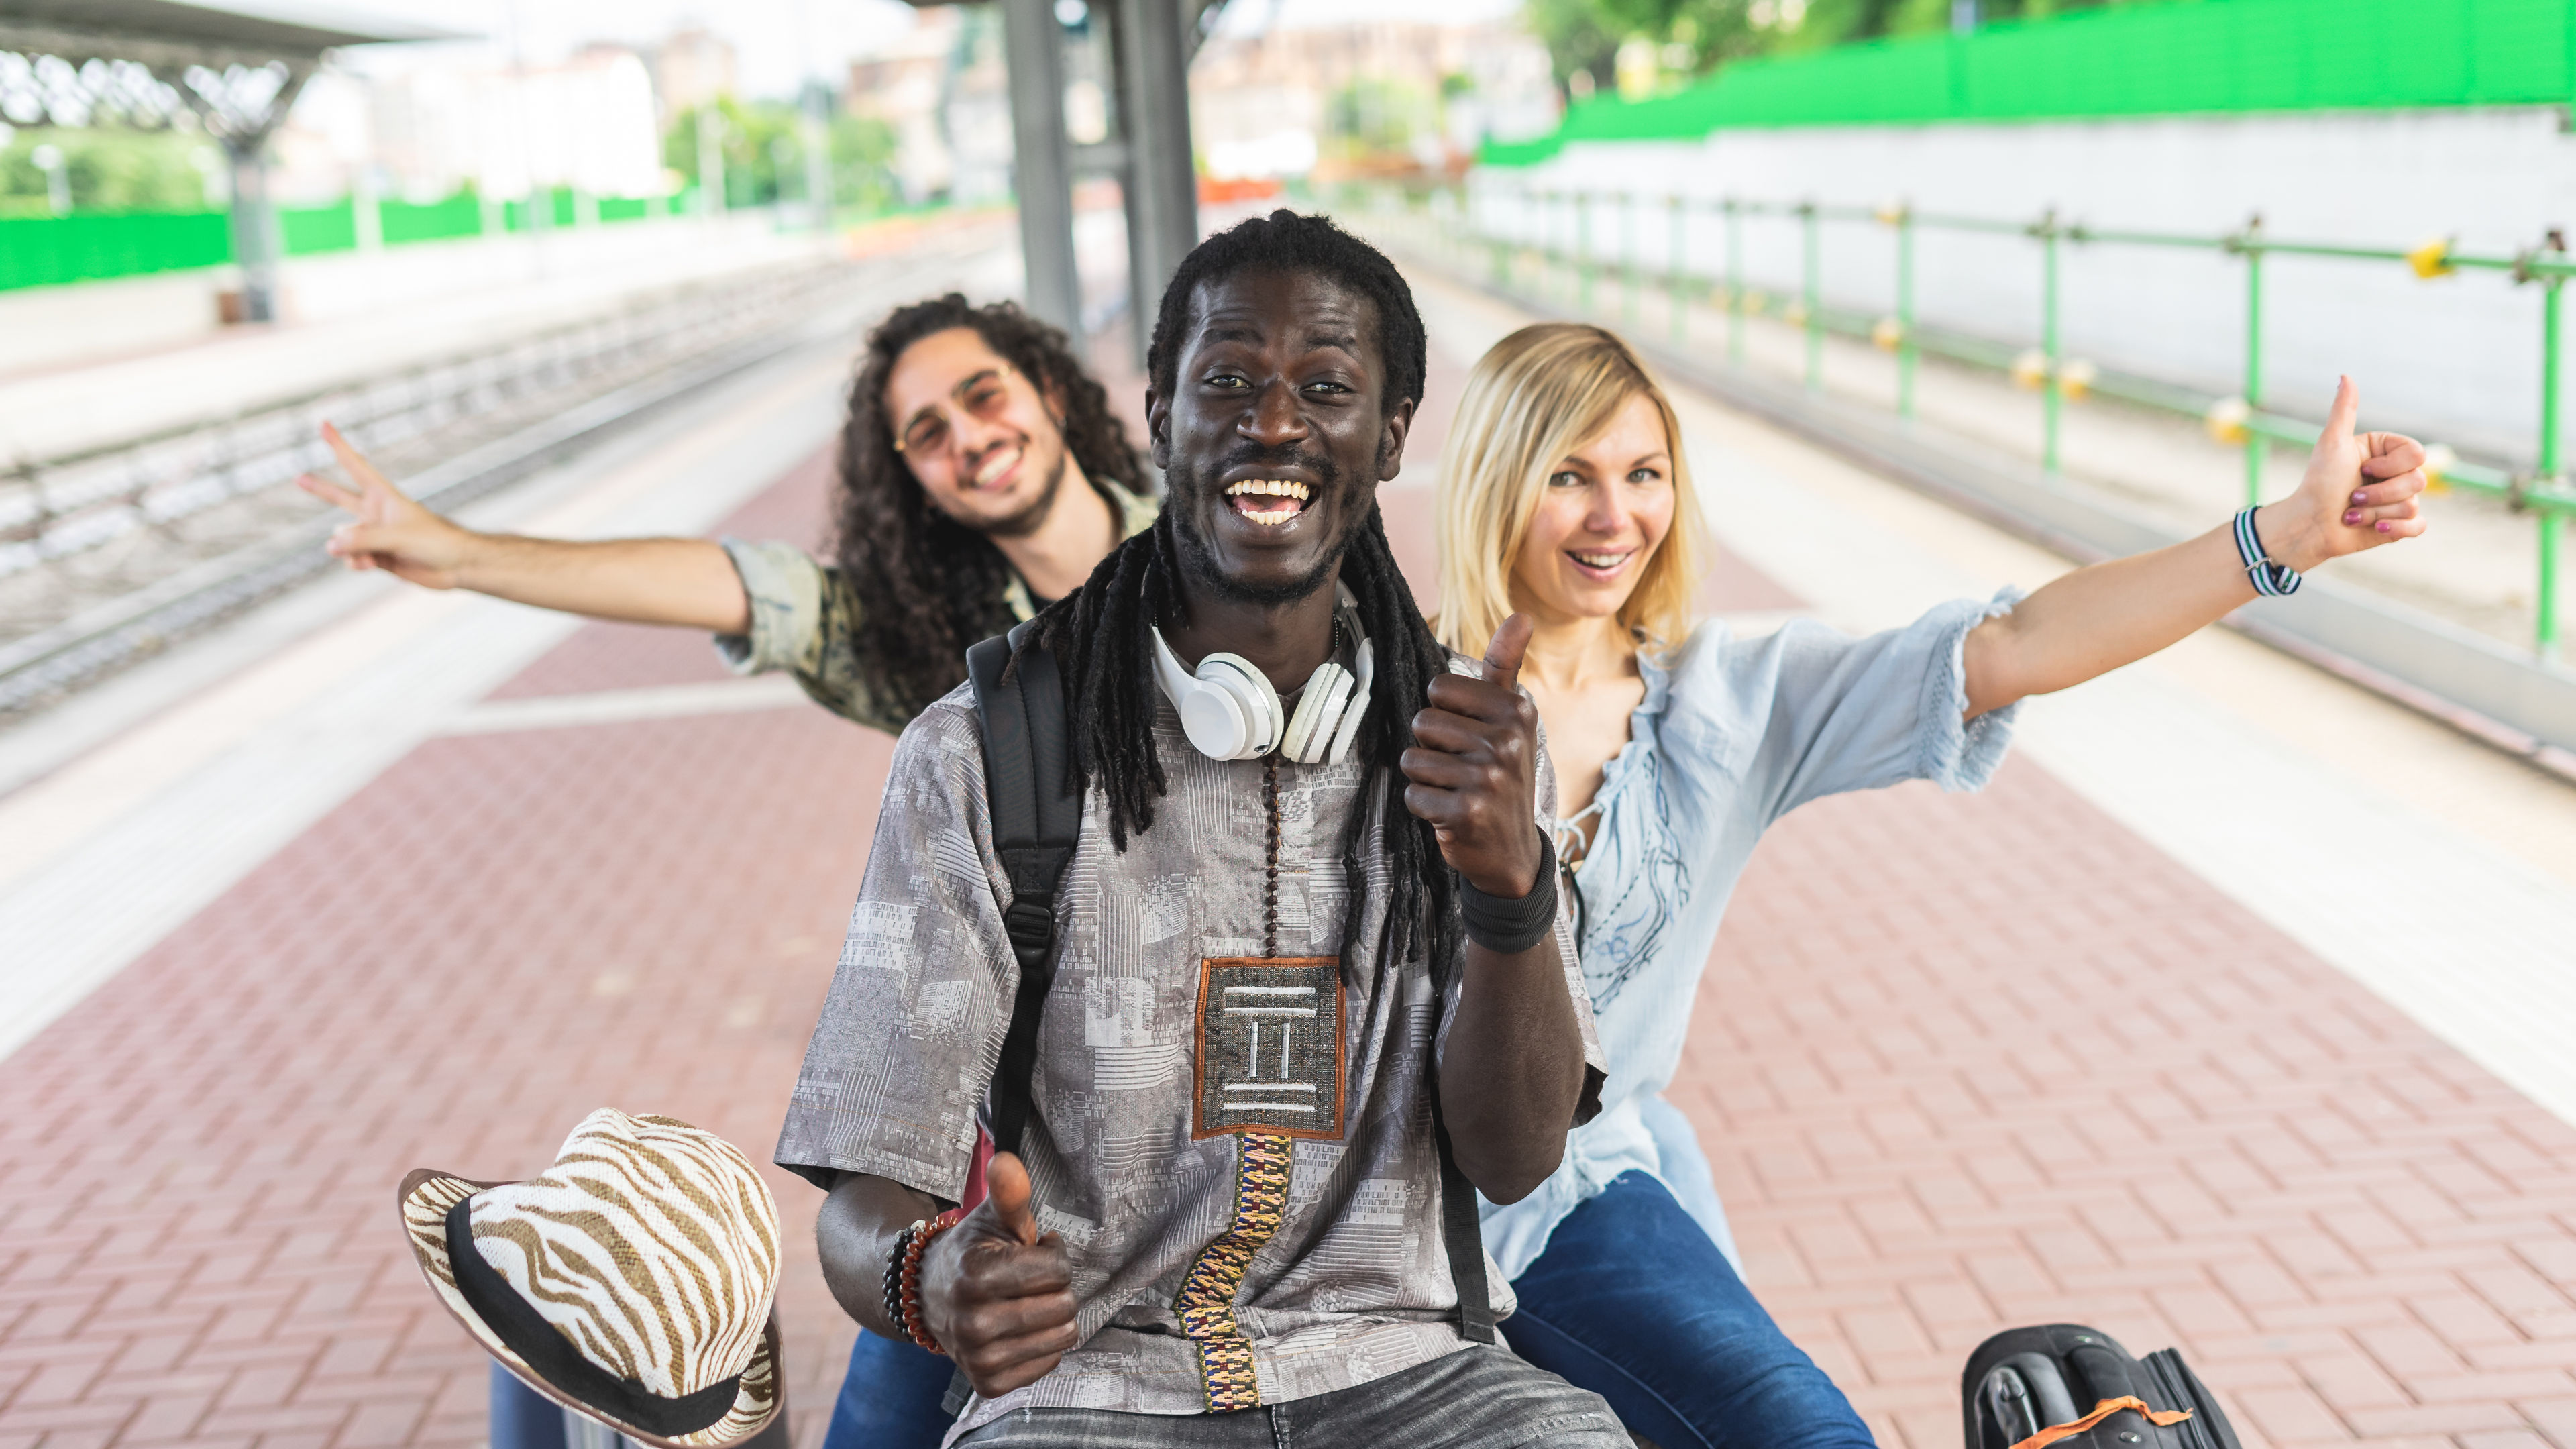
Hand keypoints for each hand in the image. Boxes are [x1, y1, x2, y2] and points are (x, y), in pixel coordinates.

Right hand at [295, 421, 476, 587]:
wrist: (455, 566)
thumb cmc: (435, 542)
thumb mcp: (396, 537)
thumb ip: (362, 540)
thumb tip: (330, 546)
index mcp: (383, 496)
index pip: (354, 465)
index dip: (338, 445)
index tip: (323, 424)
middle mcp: (375, 513)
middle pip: (339, 497)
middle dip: (319, 488)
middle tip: (298, 477)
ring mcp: (374, 535)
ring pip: (342, 539)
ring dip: (350, 548)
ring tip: (370, 555)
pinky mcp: (376, 556)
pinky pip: (350, 558)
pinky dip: (355, 563)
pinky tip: (369, 565)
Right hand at [919, 1152, 1077, 1398]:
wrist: (931, 1296)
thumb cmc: (975, 1252)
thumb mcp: (992, 1217)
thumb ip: (1009, 1192)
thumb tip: (1007, 1162)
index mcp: (974, 1275)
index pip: (1058, 1269)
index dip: (1053, 1255)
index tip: (1032, 1251)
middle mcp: (972, 1321)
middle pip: (1064, 1305)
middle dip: (1056, 1286)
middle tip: (1030, 1280)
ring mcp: (977, 1358)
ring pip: (1063, 1336)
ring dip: (1054, 1315)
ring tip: (1027, 1301)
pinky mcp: (987, 1384)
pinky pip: (1050, 1364)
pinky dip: (1043, 1344)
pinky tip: (1020, 1328)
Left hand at [1401, 614, 1542, 898]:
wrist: (1512, 852)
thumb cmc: (1502, 775)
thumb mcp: (1511, 720)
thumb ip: (1505, 667)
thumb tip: (1521, 615)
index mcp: (1516, 711)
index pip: (1439, 688)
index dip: (1444, 715)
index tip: (1469, 738)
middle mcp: (1507, 741)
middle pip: (1422, 722)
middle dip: (1431, 748)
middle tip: (1461, 770)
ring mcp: (1489, 777)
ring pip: (1413, 759)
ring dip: (1425, 779)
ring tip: (1455, 791)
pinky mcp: (1467, 811)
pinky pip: (1413, 795)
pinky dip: (1423, 808)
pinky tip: (1451, 815)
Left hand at [2259, 376, 2428, 572]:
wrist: (2308, 524)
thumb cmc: (2318, 482)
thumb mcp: (2332, 443)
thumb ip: (2344, 410)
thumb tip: (2345, 375)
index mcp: (2386, 451)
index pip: (2416, 454)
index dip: (2390, 466)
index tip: (2363, 469)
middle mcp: (2396, 473)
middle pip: (2418, 481)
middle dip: (2379, 493)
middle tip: (2352, 496)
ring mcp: (2399, 499)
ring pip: (2412, 505)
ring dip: (2375, 512)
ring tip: (2351, 513)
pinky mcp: (2399, 526)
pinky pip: (2419, 526)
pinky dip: (2396, 530)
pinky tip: (2375, 530)